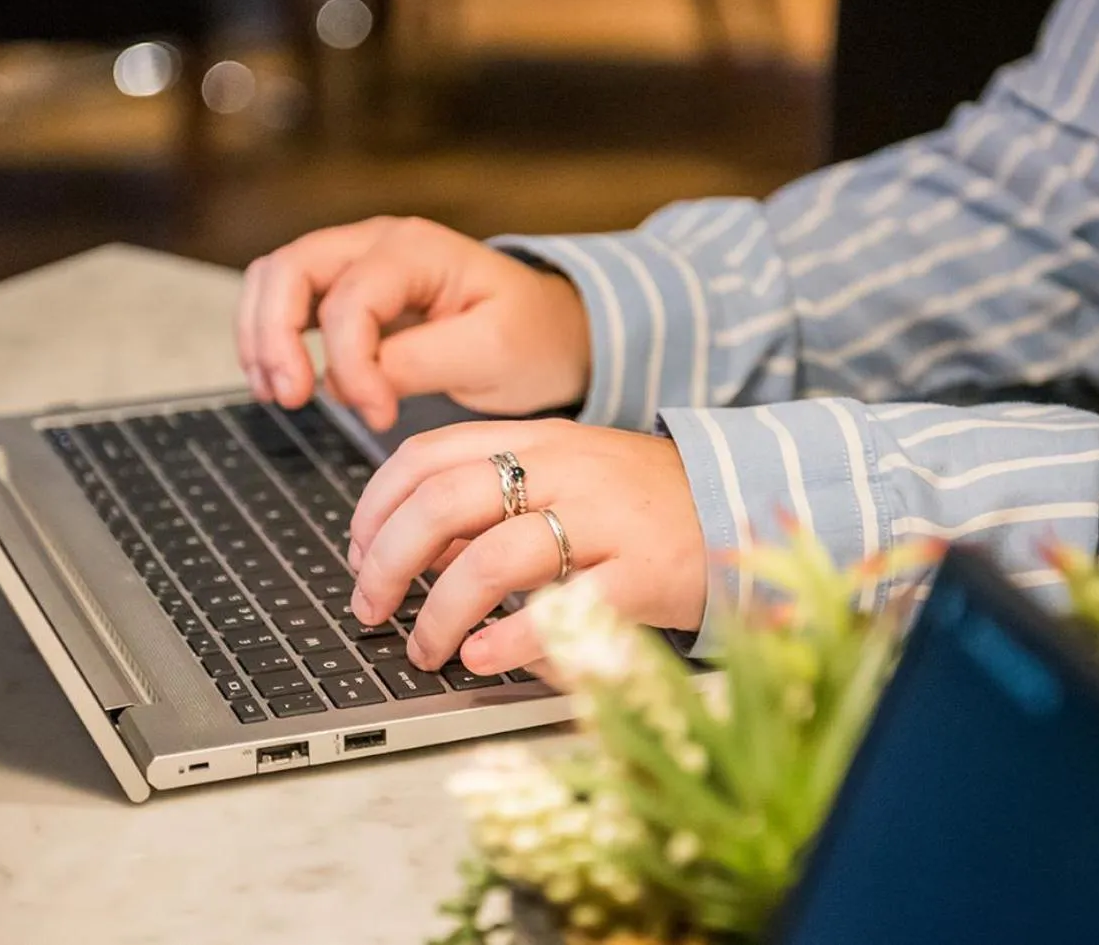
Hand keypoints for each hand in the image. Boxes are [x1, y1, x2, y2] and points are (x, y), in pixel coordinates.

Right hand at [235, 216, 589, 430]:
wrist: (547, 329)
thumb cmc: (527, 336)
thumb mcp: (491, 353)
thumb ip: (420, 363)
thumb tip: (352, 381)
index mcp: (417, 249)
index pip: (353, 299)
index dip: (350, 361)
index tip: (377, 415)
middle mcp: (376, 242)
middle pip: (289, 268)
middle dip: (276, 336)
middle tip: (292, 399)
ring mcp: (355, 260)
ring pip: (273, 278)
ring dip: (261, 336)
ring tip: (278, 394)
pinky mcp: (344, 289)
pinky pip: (283, 299)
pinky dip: (268, 338)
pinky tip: (280, 383)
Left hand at [347, 419, 707, 673]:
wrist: (743, 505)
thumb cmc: (639, 502)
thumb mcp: (562, 476)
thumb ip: (489, 501)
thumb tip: (404, 542)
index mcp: (535, 440)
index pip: (427, 456)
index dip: (375, 507)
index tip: (356, 552)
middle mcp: (564, 469)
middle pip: (445, 501)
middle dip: (387, 561)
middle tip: (368, 607)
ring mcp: (605, 520)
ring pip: (494, 556)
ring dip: (440, 612)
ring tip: (425, 648)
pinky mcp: (644, 574)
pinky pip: (565, 607)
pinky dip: (511, 639)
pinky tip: (483, 659)